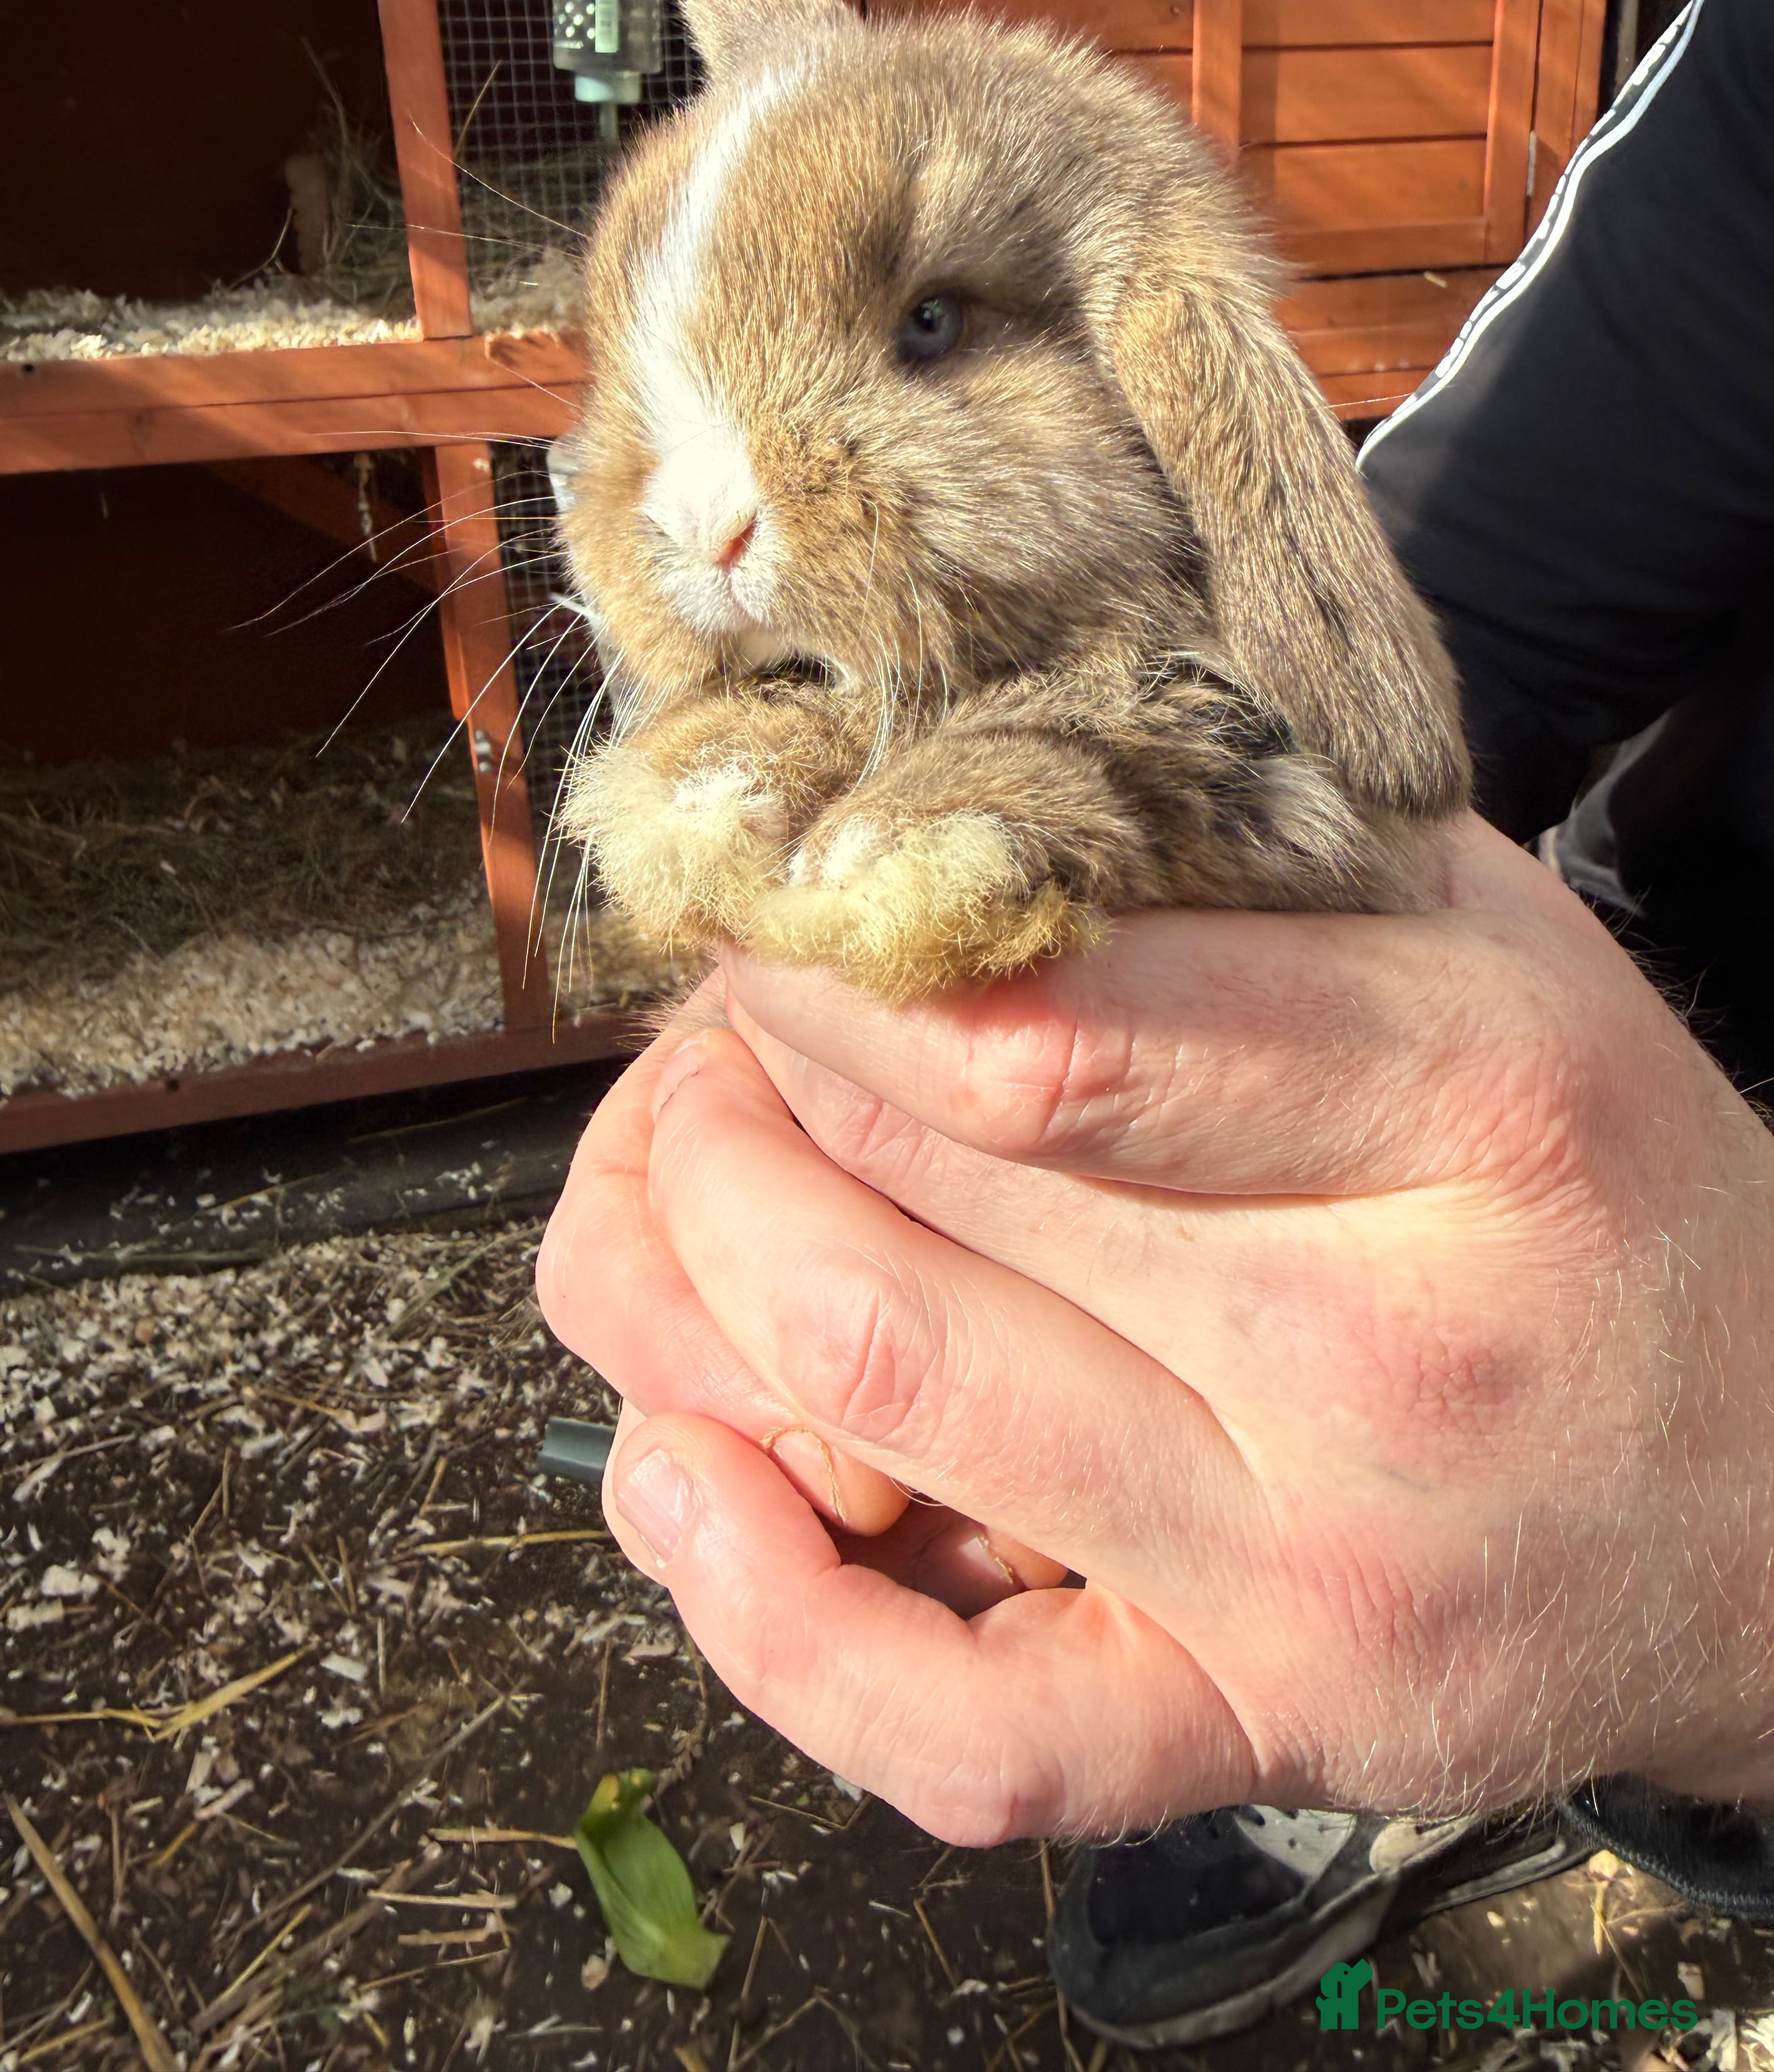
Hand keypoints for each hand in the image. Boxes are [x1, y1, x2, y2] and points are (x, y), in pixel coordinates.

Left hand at [537, 819, 1773, 1843]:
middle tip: (721, 1027)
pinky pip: (954, 1732)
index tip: (763, 908)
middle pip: (916, 1193)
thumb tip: (959, 771)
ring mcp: (1309, 1579)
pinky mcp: (1256, 1731)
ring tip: (690, 1187)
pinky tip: (687, 1477)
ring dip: (695, 1272)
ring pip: (874, 1407)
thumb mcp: (1496, 950)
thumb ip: (1254, 851)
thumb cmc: (1600, 1190)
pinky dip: (760, 1616)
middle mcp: (1384, 1355)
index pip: (1035, 1028)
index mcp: (1468, 1103)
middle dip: (741, 1084)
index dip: (825, 962)